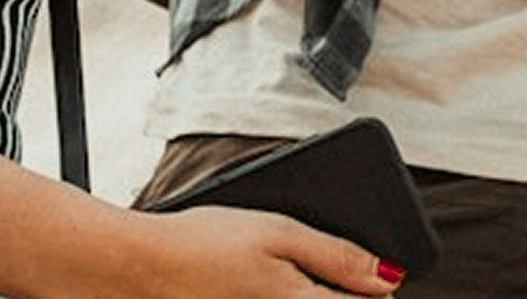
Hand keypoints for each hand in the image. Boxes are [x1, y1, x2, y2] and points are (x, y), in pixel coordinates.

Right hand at [119, 199, 398, 294]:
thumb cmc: (204, 244)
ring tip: (278, 276)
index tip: (373, 275)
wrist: (137, 268)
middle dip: (342, 294)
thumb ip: (337, 257)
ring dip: (307, 293)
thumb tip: (389, 277)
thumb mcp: (279, 233)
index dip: (376, 288)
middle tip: (310, 271)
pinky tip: (255, 283)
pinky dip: (280, 296)